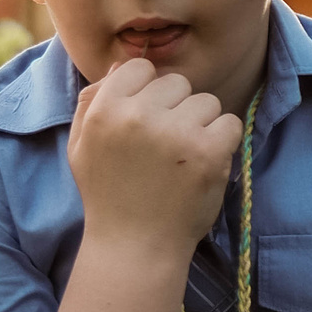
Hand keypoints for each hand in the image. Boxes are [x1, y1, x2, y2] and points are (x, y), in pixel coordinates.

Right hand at [69, 59, 242, 253]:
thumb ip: (92, 103)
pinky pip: (230, 123)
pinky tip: (202, 164)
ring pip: (206, 101)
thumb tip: (121, 66)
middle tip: (165, 144)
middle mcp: (138, 116)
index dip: (147, 91)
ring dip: (201, 124)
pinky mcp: (208, 152)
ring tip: (183, 157)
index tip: (147, 118)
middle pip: (176, 82)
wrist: (134, 245)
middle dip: (176, 108)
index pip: (139, 67)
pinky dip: (222, 142)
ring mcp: (175, 133)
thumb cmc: (108, 194)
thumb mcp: (81, 146)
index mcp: (105, 111)